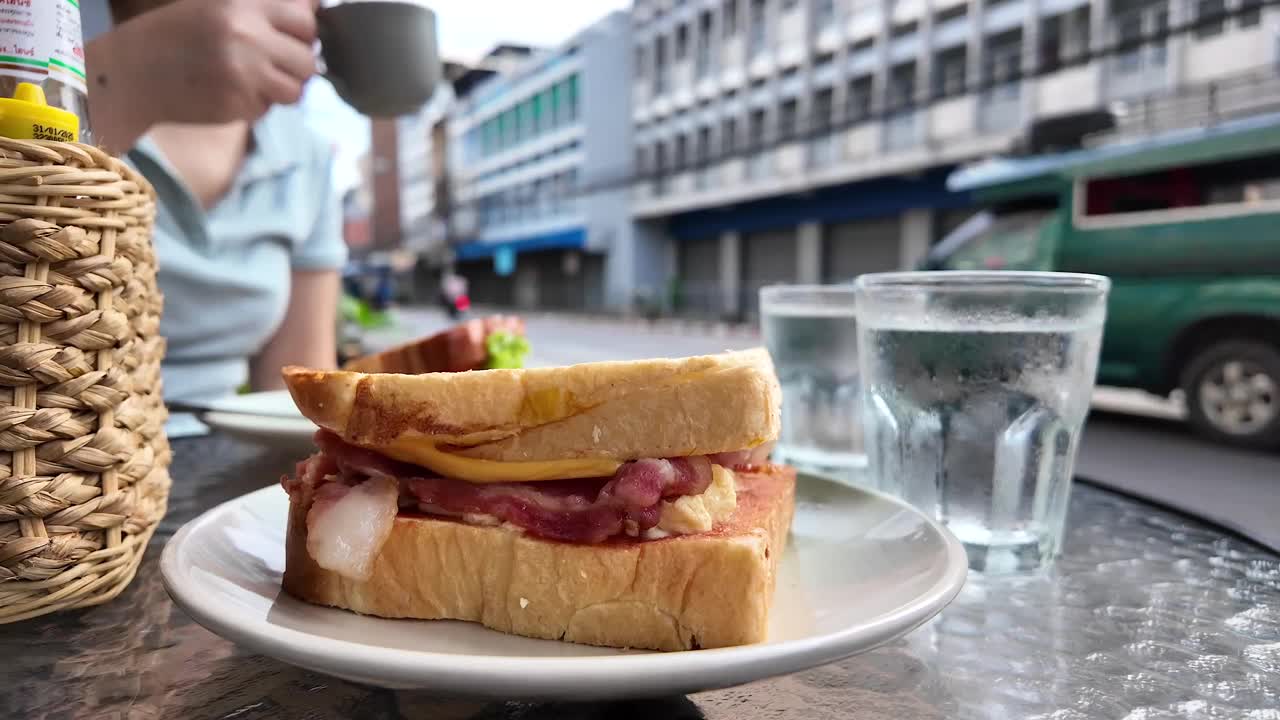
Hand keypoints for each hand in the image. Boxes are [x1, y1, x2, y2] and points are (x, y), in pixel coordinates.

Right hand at [132, 0, 318, 122]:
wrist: (134, 70)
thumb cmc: (179, 35)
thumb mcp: (219, 6)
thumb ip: (265, 11)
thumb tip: (317, 9)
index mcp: (244, 5)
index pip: (306, 20)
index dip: (303, 33)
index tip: (290, 40)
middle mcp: (247, 36)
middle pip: (307, 60)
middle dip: (295, 67)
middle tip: (271, 66)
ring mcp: (244, 73)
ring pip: (295, 90)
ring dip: (280, 90)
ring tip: (253, 81)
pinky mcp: (237, 104)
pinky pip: (267, 109)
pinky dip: (255, 105)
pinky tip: (228, 92)